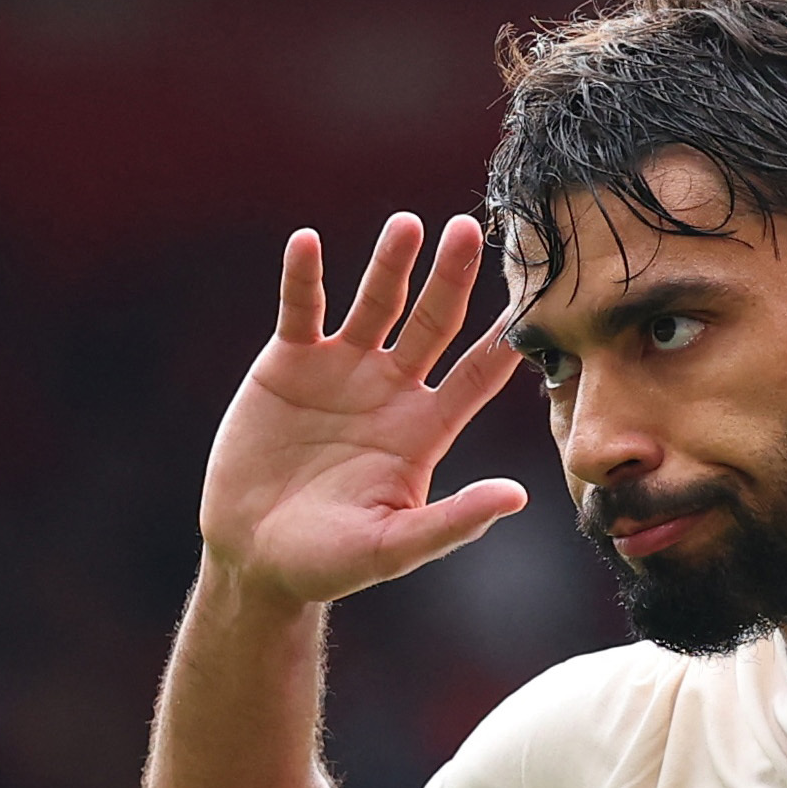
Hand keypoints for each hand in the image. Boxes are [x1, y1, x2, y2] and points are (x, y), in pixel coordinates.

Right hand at [199, 213, 528, 605]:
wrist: (254, 558)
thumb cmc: (329, 562)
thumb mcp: (394, 547)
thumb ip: (453, 521)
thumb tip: (517, 497)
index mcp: (426, 429)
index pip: (478, 377)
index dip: (504, 343)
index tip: (532, 303)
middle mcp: (392, 390)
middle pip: (432, 322)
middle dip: (451, 278)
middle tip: (469, 231)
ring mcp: (342, 370)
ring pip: (374, 303)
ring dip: (390, 264)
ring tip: (407, 225)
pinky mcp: (288, 364)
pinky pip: (301, 310)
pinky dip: (304, 277)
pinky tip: (307, 243)